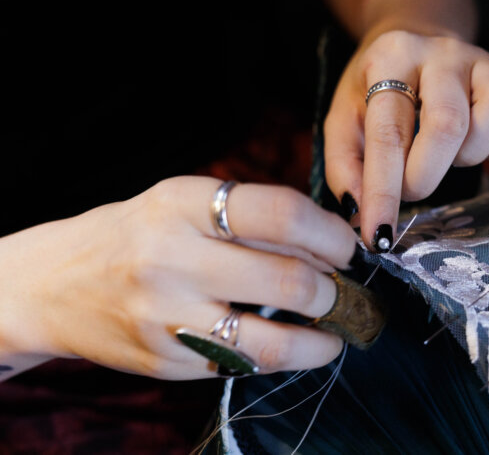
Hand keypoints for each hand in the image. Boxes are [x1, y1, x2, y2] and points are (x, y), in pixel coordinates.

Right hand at [0, 177, 355, 378]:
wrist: (56, 283)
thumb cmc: (138, 235)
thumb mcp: (185, 203)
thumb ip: (251, 218)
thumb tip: (329, 243)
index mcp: (183, 204)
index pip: (282, 214)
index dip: (331, 235)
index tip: (349, 249)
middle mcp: (172, 258)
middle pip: (288, 280)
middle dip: (335, 291)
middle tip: (344, 291)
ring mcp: (166, 317)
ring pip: (272, 340)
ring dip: (322, 338)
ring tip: (335, 331)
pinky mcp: (165, 362)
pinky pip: (243, 366)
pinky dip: (284, 359)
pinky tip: (297, 347)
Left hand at [324, 30, 488, 250]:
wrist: (415, 43)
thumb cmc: (375, 89)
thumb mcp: (344, 118)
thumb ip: (345, 165)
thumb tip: (362, 212)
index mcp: (391, 58)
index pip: (388, 132)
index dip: (383, 191)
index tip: (377, 235)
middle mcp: (442, 54)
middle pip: (448, 125)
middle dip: (425, 176)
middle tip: (411, 188)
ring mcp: (486, 63)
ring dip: (469, 156)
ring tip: (447, 155)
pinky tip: (480, 146)